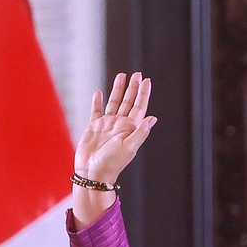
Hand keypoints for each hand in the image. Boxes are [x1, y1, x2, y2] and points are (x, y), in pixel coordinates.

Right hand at [71, 72, 156, 226]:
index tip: (147, 80)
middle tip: (137, 74)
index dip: (143, 93)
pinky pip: (96, 111)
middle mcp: (120, 124)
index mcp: (130, 128)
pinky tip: (99, 92)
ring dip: (118, 90)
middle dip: (133, 87)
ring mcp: (107, 125)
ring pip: (114, 102)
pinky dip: (97, 101)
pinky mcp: (94, 127)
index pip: (139, 106)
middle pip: (128, 101)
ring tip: (121, 76)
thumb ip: (141, 133)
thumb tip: (153, 118)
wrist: (92, 172)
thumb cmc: (112, 163)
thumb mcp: (129, 147)